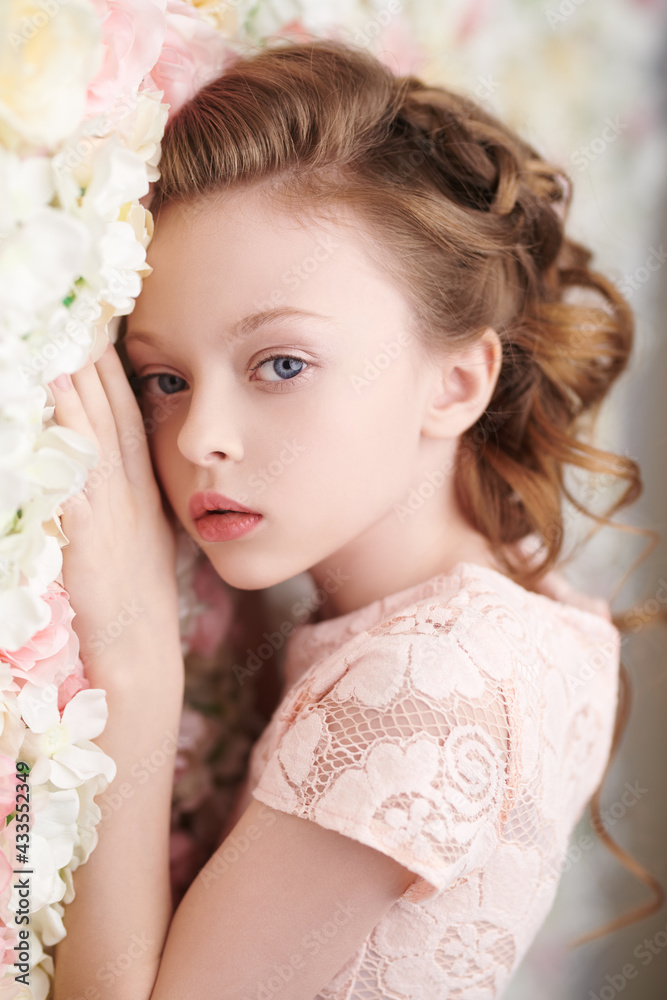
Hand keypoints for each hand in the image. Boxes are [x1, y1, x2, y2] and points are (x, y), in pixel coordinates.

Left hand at [48, 342, 182, 678]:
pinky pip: (75, 495)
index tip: (101, 337)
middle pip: (111, 422)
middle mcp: (130, 496)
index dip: (115, 378)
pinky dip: (66, 459)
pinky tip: (54, 427)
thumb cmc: (137, 598)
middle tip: (80, 325)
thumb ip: (130, 497)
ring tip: (61, 361)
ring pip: (93, 448)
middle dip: (95, 374)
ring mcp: (112, 518)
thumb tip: (111, 463)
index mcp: (143, 492)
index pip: (129, 422)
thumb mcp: (145, 537)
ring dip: (78, 404)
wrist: (139, 652)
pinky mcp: (89, 544)